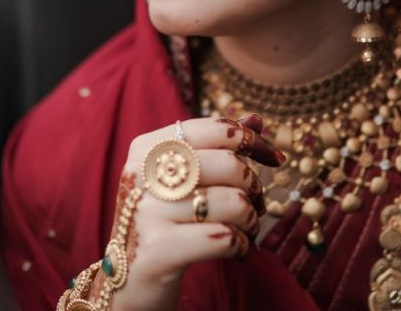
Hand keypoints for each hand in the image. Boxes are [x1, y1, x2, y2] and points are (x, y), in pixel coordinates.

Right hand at [106, 114, 283, 310]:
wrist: (126, 280)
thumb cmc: (163, 221)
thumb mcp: (181, 180)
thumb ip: (216, 147)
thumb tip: (257, 120)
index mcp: (147, 148)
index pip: (214, 128)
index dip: (251, 140)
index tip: (273, 158)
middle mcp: (142, 174)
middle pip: (229, 163)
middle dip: (253, 186)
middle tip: (255, 204)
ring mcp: (147, 212)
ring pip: (232, 201)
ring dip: (250, 220)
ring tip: (244, 230)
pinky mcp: (158, 250)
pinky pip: (224, 237)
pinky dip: (241, 245)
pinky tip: (237, 250)